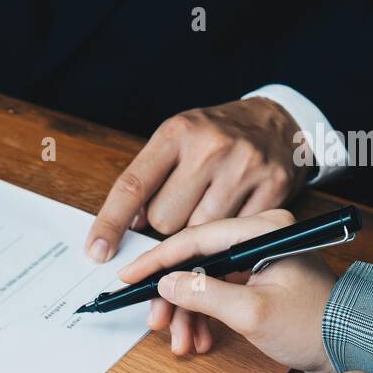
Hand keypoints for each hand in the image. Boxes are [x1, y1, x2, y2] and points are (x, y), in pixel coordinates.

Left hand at [85, 98, 307, 261]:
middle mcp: (211, 147)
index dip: (110, 224)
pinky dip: (229, 232)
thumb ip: (148, 180)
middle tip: (186, 199)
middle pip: (164, 220)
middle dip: (167, 221)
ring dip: (198, 228)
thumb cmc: (215, 136)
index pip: (133, 186)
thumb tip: (130, 227)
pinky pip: (234, 235)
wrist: (276, 120)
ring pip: (198, 232)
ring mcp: (245, 167)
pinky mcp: (274, 188)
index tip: (96, 252)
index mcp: (177, 133)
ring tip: (212, 200)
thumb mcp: (175, 142)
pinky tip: (236, 206)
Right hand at [118, 209, 337, 372]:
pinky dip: (203, 317)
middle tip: (157, 323)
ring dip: (186, 314)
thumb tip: (166, 285)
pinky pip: (216, 291)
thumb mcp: (253, 313)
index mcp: (264, 231)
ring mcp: (257, 257)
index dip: (157, 261)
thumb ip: (205, 295)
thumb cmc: (315, 326)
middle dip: (172, 298)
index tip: (129, 278)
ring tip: (182, 342)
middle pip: (195, 261)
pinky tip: (199, 339)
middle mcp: (260, 236)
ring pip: (202, 280)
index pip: (195, 239)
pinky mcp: (257, 277)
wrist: (351, 347)